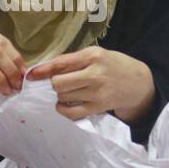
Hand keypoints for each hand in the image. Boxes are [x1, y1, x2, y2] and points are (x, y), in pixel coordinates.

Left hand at [24, 46, 154, 122]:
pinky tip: (65, 104)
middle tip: (62, 82)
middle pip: (58, 83)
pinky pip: (71, 113)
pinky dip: (63, 109)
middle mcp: (94, 75)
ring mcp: (96, 93)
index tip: (31, 75)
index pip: (60, 64)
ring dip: (61, 95)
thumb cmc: (113, 65)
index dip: (42, 70)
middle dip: (55, 83)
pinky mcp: (97, 108)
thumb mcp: (96, 54)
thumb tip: (43, 68)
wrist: (137, 83)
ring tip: (70, 91)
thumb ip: (72, 60)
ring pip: (63, 97)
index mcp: (93, 56)